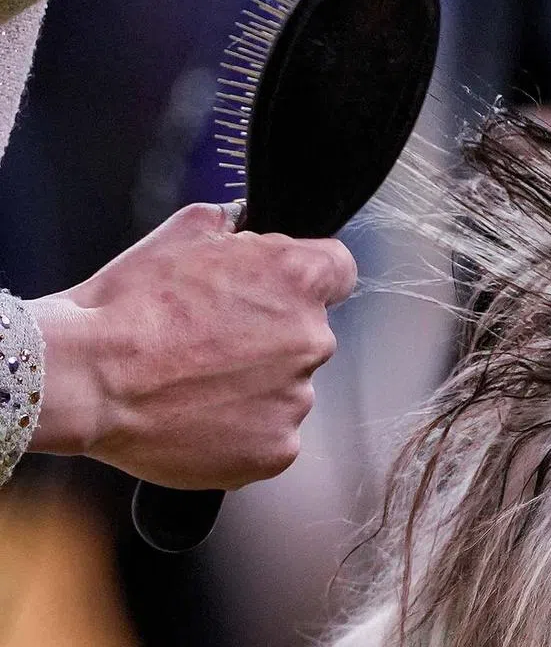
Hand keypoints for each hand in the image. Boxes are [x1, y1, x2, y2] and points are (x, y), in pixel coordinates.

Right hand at [27, 203, 356, 489]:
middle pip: (308, 333)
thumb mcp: (181, 234)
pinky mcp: (277, 449)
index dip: (306, 280)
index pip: (338, 271)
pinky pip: (271, 435)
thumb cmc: (127, 307)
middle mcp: (311, 338)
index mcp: (298, 279)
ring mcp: (297, 399)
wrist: (86, 377)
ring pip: (288, 387)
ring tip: (195, 384)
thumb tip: (243, 227)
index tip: (280, 292)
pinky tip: (200, 418)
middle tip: (212, 344)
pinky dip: (243, 431)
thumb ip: (231, 226)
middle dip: (271, 336)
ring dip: (256, 386)